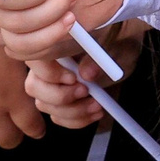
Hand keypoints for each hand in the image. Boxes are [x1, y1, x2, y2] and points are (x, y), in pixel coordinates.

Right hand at [21, 23, 137, 131]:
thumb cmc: (119, 41)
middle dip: (59, 95)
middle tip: (85, 91)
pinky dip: (77, 120)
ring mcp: (50, 87)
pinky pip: (58, 118)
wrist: (125, 53)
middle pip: (34, 87)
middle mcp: (46, 67)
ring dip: (72, 110)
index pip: (35, 60)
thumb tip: (86, 74)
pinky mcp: (60, 103)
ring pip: (45, 105)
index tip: (73, 78)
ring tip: (98, 104)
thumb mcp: (116, 44)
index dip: (49, 73)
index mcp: (55, 44)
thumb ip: (99, 57)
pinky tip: (97, 111)